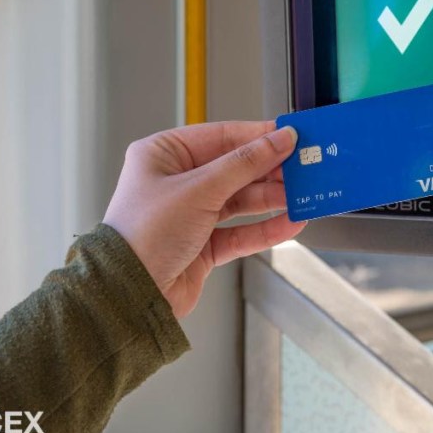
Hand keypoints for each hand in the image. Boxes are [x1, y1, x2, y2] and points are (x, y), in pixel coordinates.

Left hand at [103, 120, 304, 317]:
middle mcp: (177, 182)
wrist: (128, 296)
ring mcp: (191, 214)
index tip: (291, 136)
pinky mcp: (204, 244)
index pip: (221, 137)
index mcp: (163, 155)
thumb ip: (244, 164)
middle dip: (270, 170)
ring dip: (273, 199)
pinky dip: (266, 227)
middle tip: (303, 167)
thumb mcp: (198, 189)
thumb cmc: (143, 236)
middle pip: (236, 168)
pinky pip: (242, 231)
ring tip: (302, 195)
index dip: (259, 136)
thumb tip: (277, 140)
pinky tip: (290, 222)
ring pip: (242, 200)